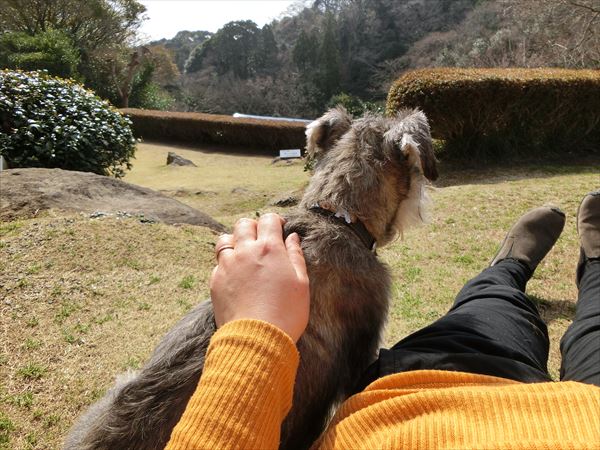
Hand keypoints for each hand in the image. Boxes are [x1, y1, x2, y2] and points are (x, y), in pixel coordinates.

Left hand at [210, 213, 309, 341]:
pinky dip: (226, 264)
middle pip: (244, 224)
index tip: (279, 229)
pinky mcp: (215, 281)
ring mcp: (227, 265)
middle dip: (253, 227)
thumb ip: (296, 256)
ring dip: (235, 241)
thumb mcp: (301, 283)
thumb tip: (292, 238)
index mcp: (270, 248)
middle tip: (261, 239)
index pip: (269, 219)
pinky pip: (218, 264)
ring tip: (243, 254)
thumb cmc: (286, 313)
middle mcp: (245, 251)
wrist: (256, 339)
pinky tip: (236, 276)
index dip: (275, 221)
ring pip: (225, 240)